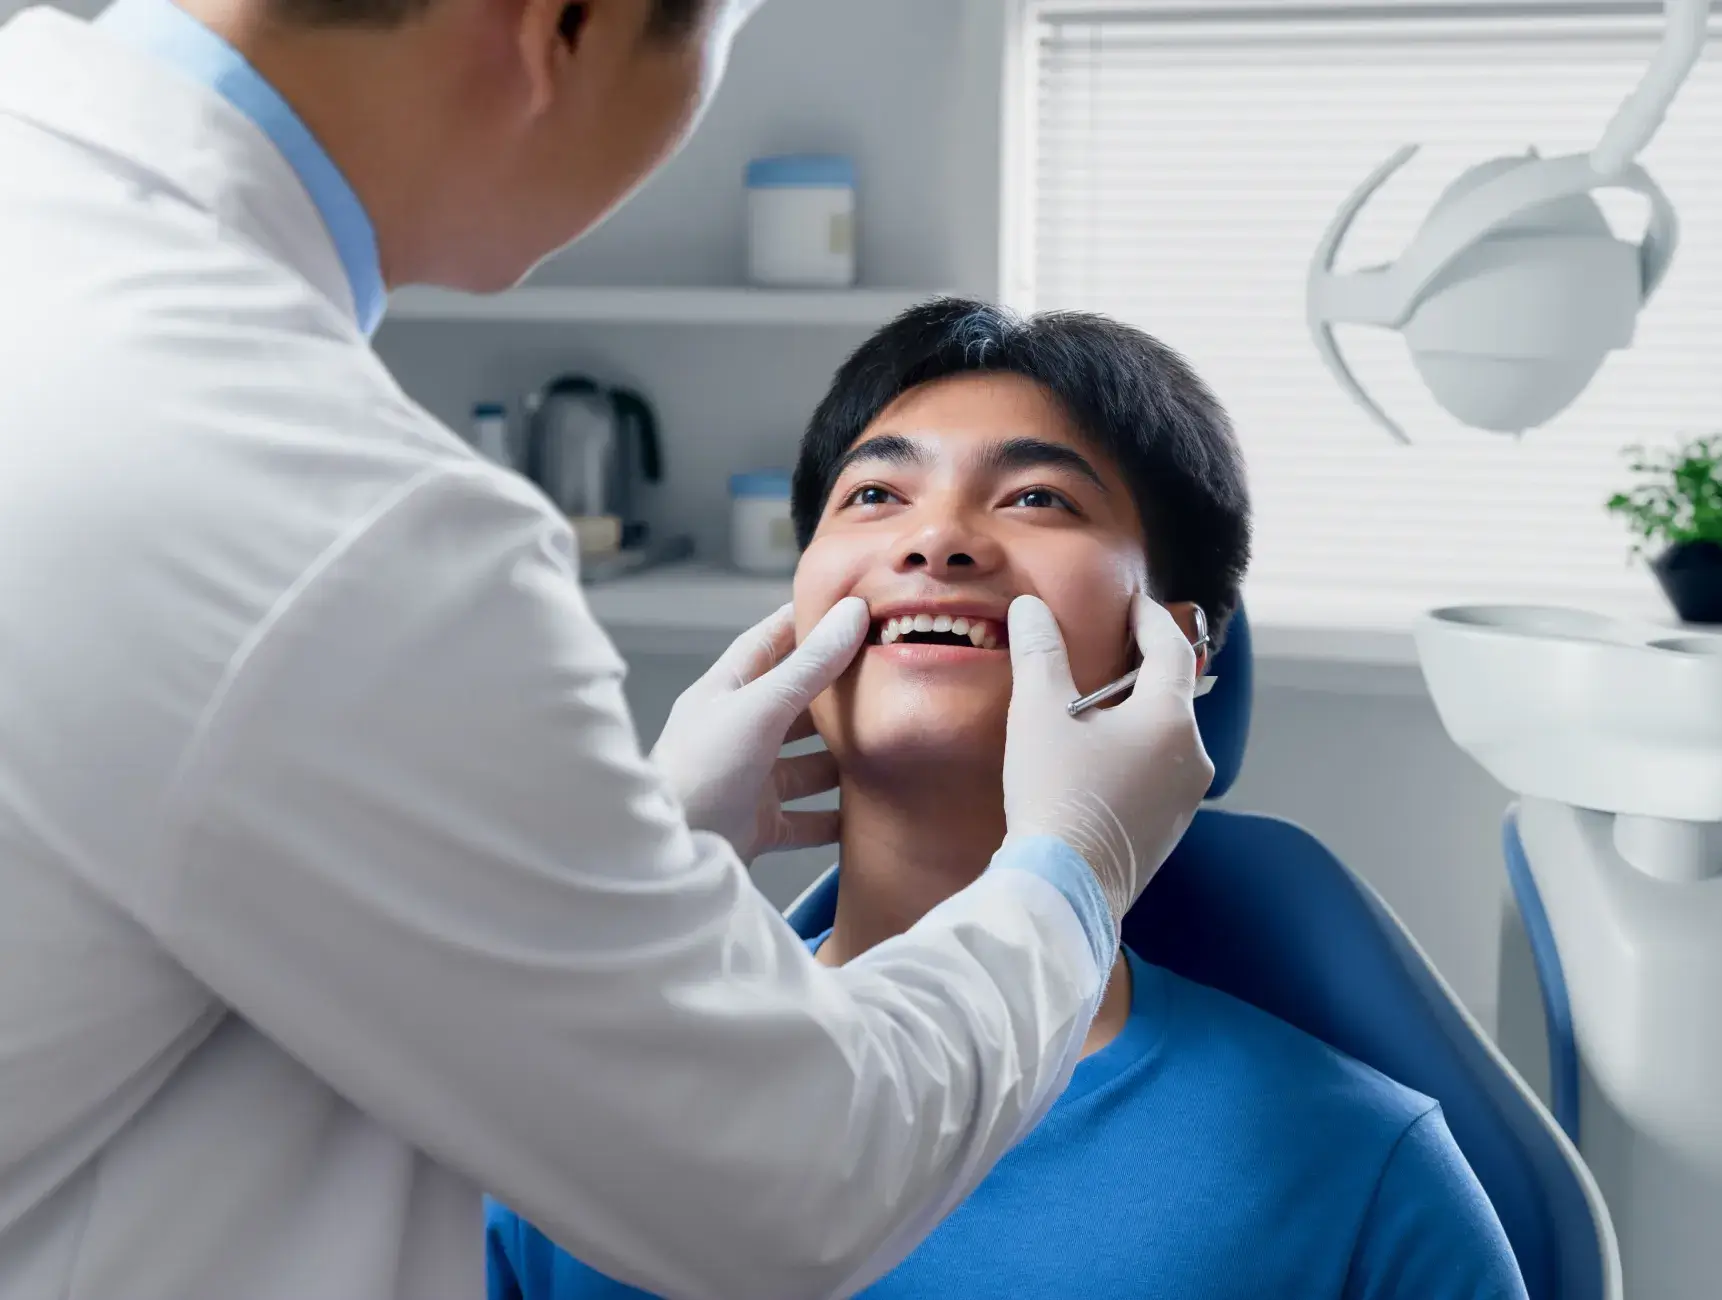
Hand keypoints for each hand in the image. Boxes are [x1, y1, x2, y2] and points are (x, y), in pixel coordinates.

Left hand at [651, 598, 868, 862]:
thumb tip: (850, 614)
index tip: (845, 608)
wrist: (671, 856)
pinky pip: (807, 818)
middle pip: (795, 705)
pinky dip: (835, 818)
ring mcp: (750, 780)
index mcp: (725, 692)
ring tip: (885, 748)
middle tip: (884, 679)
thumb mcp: (759, 709)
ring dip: (841, 760)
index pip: (768, 643)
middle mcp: (737, 733)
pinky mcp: (759, 825)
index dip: (804, 623)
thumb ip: (809, 667)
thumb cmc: (699, 773)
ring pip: (807, 764)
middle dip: (835, 695)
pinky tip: (866, 813)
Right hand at [1002, 594, 1214, 928]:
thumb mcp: (1039, 714)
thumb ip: (1039, 654)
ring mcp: (1185, 800)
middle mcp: (1193, 757)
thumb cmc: (1056, 793)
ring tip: (1095, 709)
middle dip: (1141, 670)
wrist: (1063, 888)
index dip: (1150, 620)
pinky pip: (1157, 775)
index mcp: (1171, 720)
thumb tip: (1031, 607)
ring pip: (1165, 739)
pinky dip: (1133, 755)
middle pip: (1171, 696)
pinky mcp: (1168, 832)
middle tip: (1108, 650)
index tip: (1132, 605)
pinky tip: (1097, 763)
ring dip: (1135, 717)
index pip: (1171, 650)